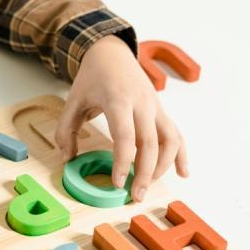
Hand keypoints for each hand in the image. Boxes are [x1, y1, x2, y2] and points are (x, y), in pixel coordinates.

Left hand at [55, 35, 188, 201]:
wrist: (112, 53)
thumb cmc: (92, 78)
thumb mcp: (72, 101)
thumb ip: (66, 130)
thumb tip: (67, 159)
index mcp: (118, 100)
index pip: (126, 136)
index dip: (123, 162)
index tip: (118, 183)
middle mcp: (142, 103)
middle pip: (151, 143)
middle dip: (145, 174)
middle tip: (135, 196)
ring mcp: (155, 107)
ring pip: (169, 140)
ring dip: (163, 167)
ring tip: (148, 186)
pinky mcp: (161, 111)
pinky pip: (176, 134)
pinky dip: (181, 154)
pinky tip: (183, 172)